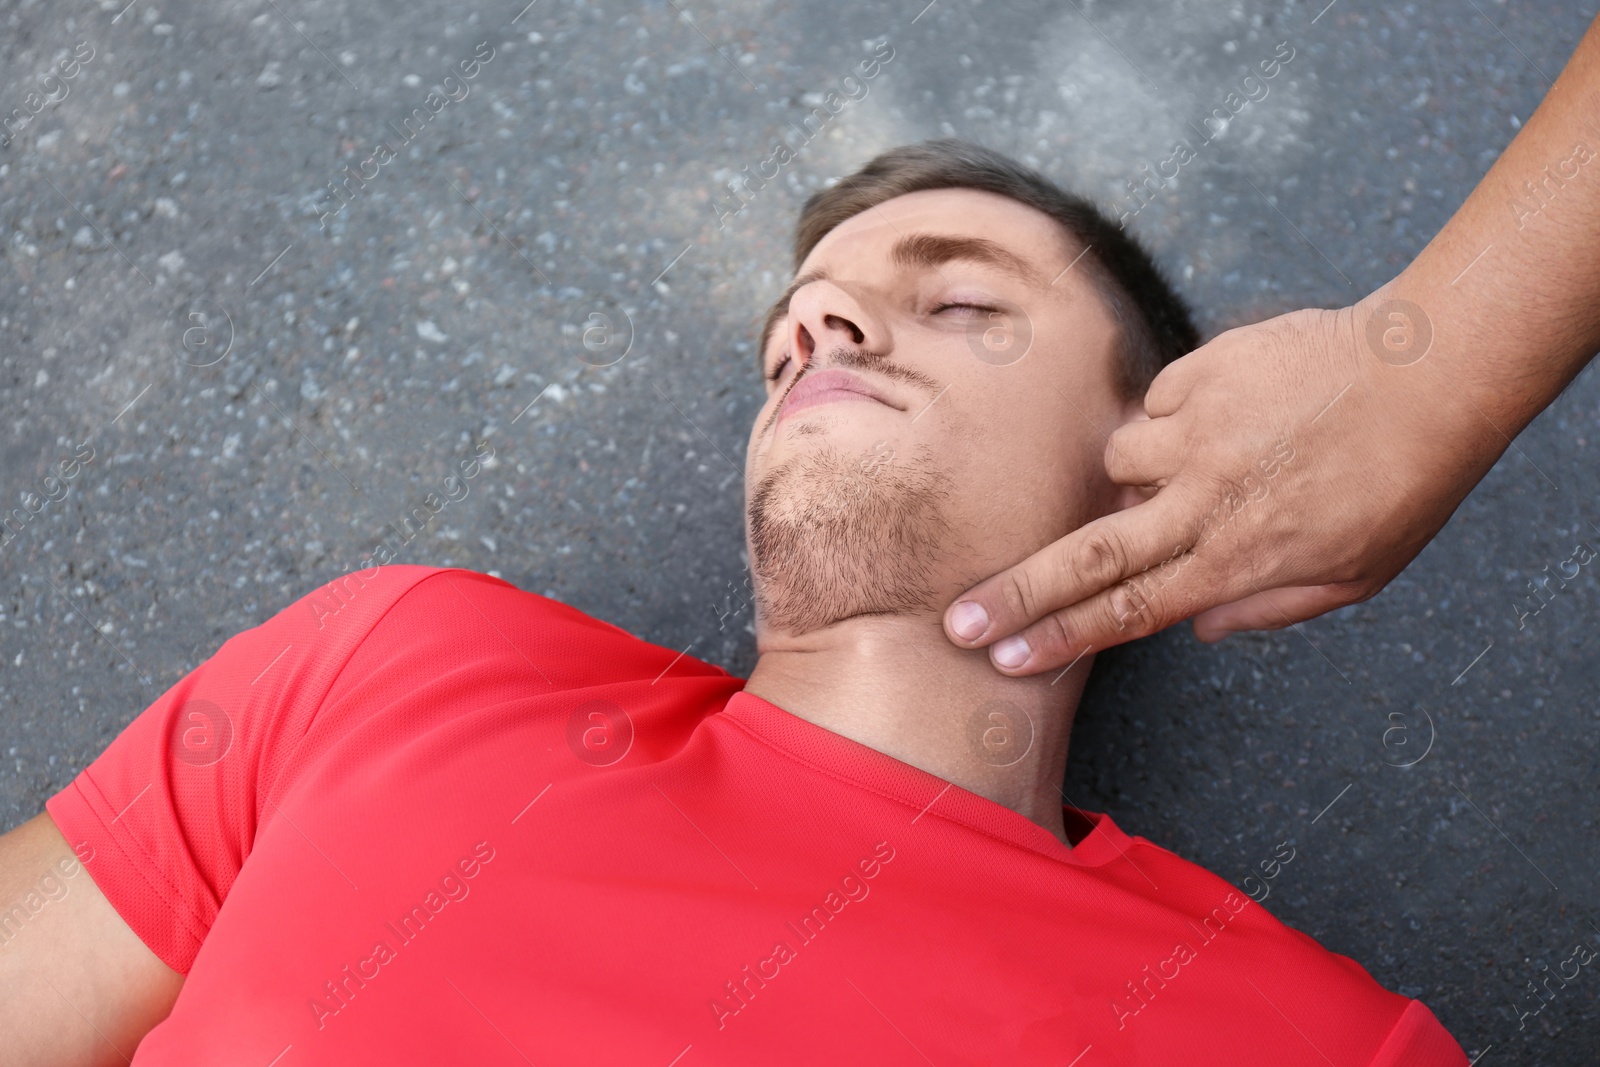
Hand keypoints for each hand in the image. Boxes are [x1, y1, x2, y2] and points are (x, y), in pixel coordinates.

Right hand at [941, 293, 1511, 675]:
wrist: (1432, 370)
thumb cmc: (1401, 482)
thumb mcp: (1355, 575)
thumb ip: (1269, 608)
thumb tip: (1199, 628)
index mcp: (1241, 558)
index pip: (1130, 611)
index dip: (1060, 638)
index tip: (1004, 657)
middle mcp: (1206, 500)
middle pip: (1091, 556)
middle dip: (1018, 594)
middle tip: (960, 618)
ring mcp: (1198, 432)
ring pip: (1117, 463)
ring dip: (1135, 474)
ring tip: (1196, 464)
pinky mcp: (1202, 374)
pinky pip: (1157, 404)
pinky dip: (1177, 416)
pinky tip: (1230, 414)